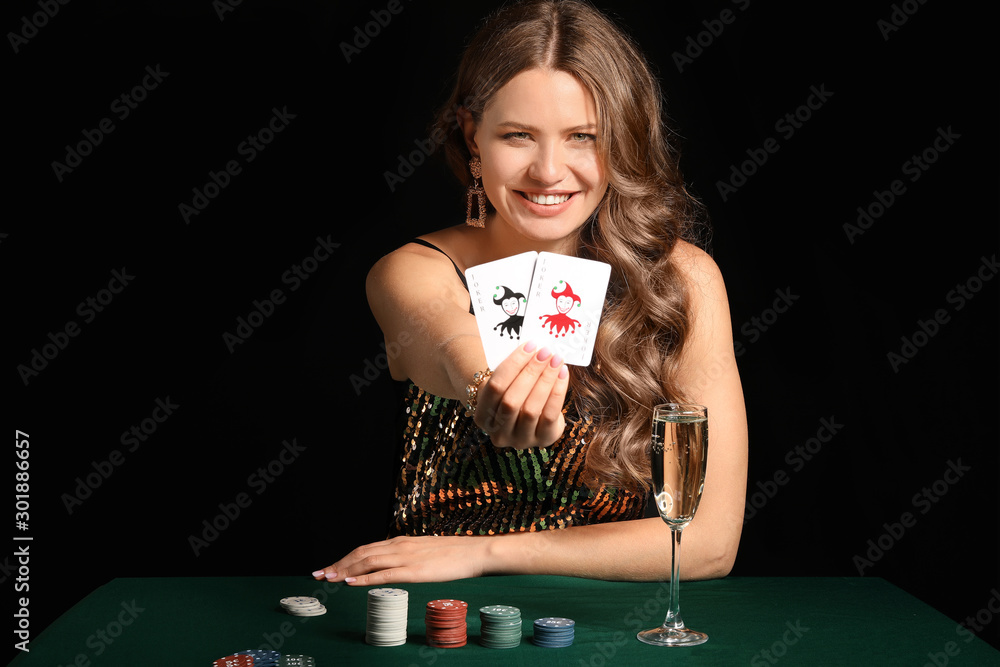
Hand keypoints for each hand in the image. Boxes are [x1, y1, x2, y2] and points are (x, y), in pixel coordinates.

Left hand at [311, 535, 488, 585]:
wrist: (475, 552)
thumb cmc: (454, 555)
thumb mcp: (424, 552)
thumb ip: (407, 556)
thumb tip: (392, 566)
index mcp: (401, 542)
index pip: (365, 548)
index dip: (345, 558)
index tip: (329, 567)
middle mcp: (398, 546)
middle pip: (360, 553)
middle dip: (337, 564)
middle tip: (318, 574)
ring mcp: (405, 557)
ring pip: (367, 561)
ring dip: (344, 570)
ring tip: (328, 579)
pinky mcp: (414, 571)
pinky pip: (384, 575)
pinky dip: (364, 578)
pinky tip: (351, 583)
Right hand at [473, 341, 569, 448]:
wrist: (524, 417)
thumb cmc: (512, 392)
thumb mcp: (505, 383)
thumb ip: (513, 370)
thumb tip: (535, 349)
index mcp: (481, 416)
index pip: (494, 387)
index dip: (513, 365)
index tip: (530, 345)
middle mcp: (498, 432)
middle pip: (512, 400)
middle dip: (530, 372)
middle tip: (545, 352)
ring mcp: (520, 439)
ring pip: (531, 409)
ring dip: (545, 381)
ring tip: (555, 361)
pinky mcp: (542, 440)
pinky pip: (550, 415)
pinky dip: (557, 392)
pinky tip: (562, 374)